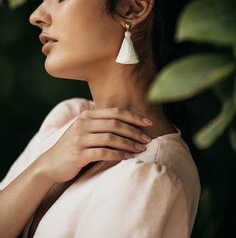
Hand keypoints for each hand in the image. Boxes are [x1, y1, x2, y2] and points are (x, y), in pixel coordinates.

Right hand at [37, 107, 152, 183]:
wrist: (50, 164)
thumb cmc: (73, 147)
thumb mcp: (84, 130)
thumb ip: (101, 124)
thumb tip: (128, 124)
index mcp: (86, 115)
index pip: (115, 112)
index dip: (133, 117)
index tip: (148, 123)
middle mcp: (83, 124)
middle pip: (115, 124)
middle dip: (134, 131)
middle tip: (147, 139)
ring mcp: (79, 139)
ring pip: (110, 138)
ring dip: (129, 144)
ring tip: (141, 149)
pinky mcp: (78, 154)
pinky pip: (103, 153)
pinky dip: (118, 155)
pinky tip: (127, 158)